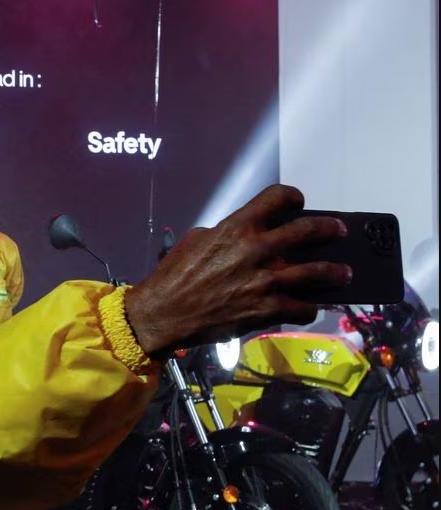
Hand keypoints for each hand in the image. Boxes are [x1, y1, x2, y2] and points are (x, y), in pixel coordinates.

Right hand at [125, 184, 351, 356]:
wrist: (166, 312)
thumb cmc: (174, 274)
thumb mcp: (195, 240)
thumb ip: (225, 234)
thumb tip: (242, 236)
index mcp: (237, 227)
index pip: (277, 198)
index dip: (292, 197)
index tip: (298, 203)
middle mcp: (257, 249)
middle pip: (309, 231)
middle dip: (329, 229)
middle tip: (337, 231)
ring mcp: (267, 281)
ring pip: (318, 272)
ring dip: (335, 272)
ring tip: (343, 273)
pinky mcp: (268, 310)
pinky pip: (303, 308)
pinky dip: (308, 307)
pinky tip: (308, 307)